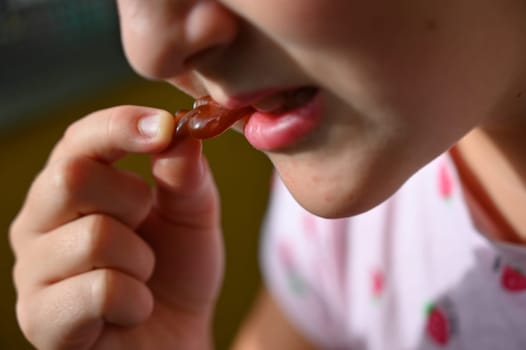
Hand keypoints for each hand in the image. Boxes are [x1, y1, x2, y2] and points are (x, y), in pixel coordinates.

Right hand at [9, 106, 222, 348]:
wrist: (175, 335)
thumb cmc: (176, 270)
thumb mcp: (193, 216)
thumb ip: (186, 176)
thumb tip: (182, 133)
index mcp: (72, 187)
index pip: (79, 139)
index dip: (121, 127)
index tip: (166, 127)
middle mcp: (39, 221)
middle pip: (72, 177)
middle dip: (133, 200)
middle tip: (146, 225)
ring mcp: (33, 271)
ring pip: (94, 236)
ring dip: (141, 259)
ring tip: (143, 275)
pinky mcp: (40, 319)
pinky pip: (99, 290)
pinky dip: (136, 300)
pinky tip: (134, 309)